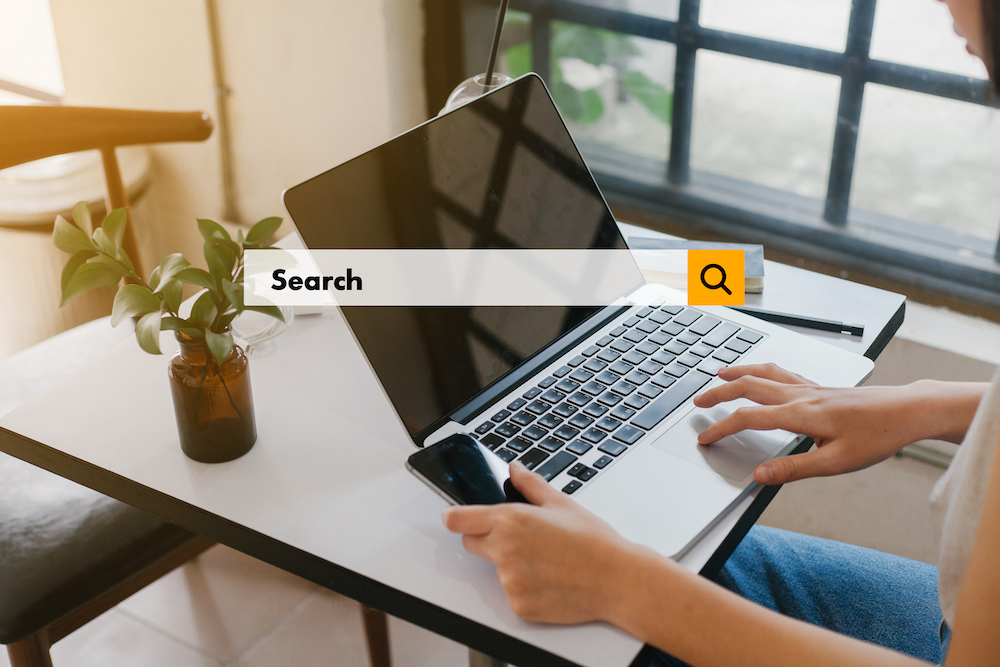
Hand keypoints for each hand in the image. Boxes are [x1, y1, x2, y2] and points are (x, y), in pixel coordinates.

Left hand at [442, 462, 639, 623]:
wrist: (617, 579)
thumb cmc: (594, 542)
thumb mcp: (561, 503)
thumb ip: (530, 485)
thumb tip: (514, 469)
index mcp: (510, 521)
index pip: (457, 519)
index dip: (454, 516)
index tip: (453, 516)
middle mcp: (504, 551)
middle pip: (471, 542)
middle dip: (486, 538)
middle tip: (521, 537)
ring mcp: (510, 581)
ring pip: (495, 569)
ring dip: (510, 564)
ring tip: (546, 560)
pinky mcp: (518, 604)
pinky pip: (511, 593)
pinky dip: (525, 587)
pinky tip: (549, 579)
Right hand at [692, 364, 939, 484]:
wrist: (907, 411)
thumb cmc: (878, 436)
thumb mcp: (836, 462)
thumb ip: (794, 469)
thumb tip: (760, 475)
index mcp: (800, 414)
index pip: (747, 418)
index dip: (721, 428)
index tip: (704, 439)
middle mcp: (801, 396)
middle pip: (748, 387)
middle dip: (718, 392)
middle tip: (698, 401)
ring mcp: (810, 388)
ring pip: (764, 373)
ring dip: (738, 373)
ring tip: (720, 373)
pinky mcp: (820, 387)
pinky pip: (781, 372)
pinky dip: (761, 370)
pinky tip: (761, 374)